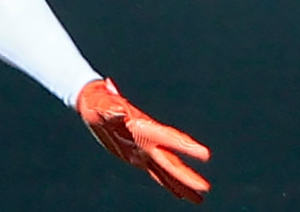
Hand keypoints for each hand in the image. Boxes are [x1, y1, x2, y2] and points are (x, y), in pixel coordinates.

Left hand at [77, 78, 210, 202]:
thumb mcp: (102, 104)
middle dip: (187, 174)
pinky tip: (180, 194)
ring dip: (182, 184)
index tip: (205, 154)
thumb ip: (111, 109)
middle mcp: (148, 140)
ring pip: (167, 170)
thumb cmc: (98, 101)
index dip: (186, 146)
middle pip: (171, 160)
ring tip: (199, 198)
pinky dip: (168, 184)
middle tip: (205, 187)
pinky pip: (156, 173)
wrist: (94, 102)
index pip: (168, 137)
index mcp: (143, 126)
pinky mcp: (136, 157)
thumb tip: (117, 112)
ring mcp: (144, 150)